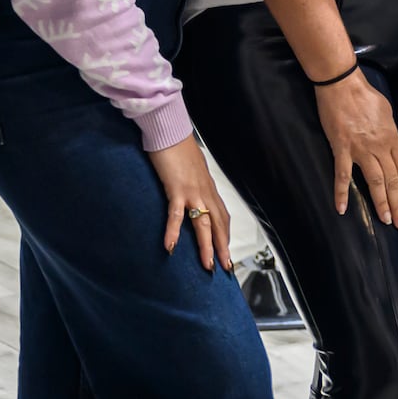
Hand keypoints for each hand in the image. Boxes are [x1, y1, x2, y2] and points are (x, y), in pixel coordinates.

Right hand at [148, 134, 238, 271]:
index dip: (225, 235)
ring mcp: (192, 191)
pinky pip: (176, 214)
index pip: (222, 216)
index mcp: (208, 188)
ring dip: (206, 246)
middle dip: (222, 247)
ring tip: (208, 266)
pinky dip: (173, 232)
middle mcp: (205, 192)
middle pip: (218, 224)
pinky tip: (170, 248)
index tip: (227, 252)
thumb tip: (192, 192)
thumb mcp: (192, 169)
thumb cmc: (179, 148)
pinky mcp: (176, 189)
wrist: (170, 130)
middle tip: (225, 268)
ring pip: (203, 224)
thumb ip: (194, 183)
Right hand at [316, 68, 397, 232]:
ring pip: (375, 181)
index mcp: (391, 137)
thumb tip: (390, 143)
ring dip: (381, 202)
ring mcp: (361, 149)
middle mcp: (379, 146)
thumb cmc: (364, 94)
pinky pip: (342, 175)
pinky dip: (341, 193)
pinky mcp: (341, 149)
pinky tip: (341, 209)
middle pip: (392, 179)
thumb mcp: (386, 111)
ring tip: (385, 220)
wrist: (342, 85)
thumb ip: (389, 130)